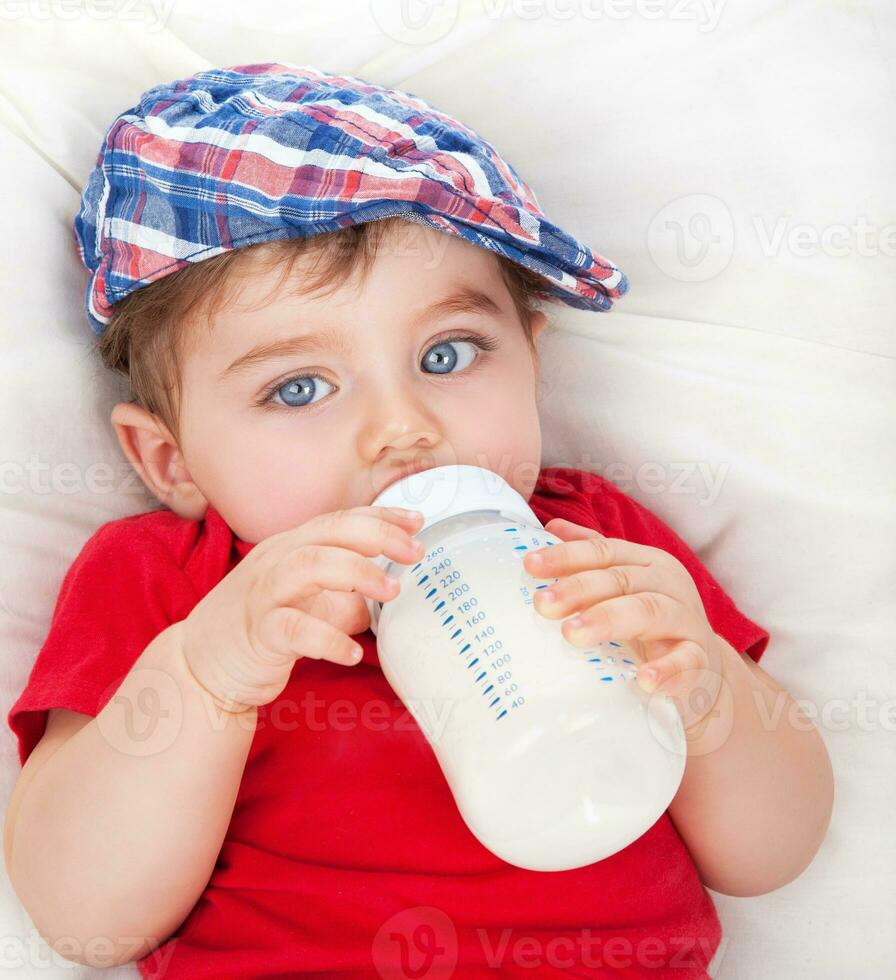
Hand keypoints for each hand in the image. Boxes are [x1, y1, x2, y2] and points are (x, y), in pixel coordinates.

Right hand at [179, 506, 424, 712]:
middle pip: (330, 532)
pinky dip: (327, 638)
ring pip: (311, 565)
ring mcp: (264, 593)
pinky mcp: (256, 632)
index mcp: (292, 546)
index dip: (381, 516)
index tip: (417, 521)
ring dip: (357, 574)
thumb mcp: (310, 601)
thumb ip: (347, 594)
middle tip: (416, 553)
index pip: (341, 520)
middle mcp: (277, 560)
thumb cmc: (261, 627)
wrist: (200, 665)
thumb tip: (392, 591)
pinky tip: (352, 652)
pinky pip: (293, 629)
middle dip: (378, 536)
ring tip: (392, 592)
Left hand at [523, 517, 722, 730]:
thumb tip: (552, 526)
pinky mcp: (700, 659)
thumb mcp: (624, 584)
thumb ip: (593, 554)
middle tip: (542, 604)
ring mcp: (686, 620)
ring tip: (572, 635)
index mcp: (646, 562)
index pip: (603, 551)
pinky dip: (667, 670)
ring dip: (609, 620)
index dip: (566, 556)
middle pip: (620, 580)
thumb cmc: (652, 622)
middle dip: (578, 589)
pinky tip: (644, 680)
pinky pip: (687, 661)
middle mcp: (668, 584)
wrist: (703, 669)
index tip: (529, 565)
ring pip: (649, 612)